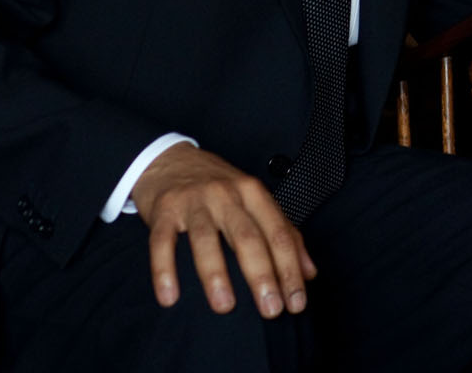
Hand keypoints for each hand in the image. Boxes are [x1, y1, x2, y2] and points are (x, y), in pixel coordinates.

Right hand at [132, 143, 316, 318]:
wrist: (170, 160)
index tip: (295, 302)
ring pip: (206, 239)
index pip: (278, 233)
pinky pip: (162, 242)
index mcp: (254, 193)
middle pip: (247, 236)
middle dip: (262, 275)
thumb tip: (309, 273)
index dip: (290, 269)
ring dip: (216, 275)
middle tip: (270, 309)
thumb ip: (285, 233)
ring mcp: (194, 201)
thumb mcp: (255, 201)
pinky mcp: (163, 210)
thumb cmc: (219, 187)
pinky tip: (170, 297)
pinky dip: (165, 270)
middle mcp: (226, 194)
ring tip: (225, 306)